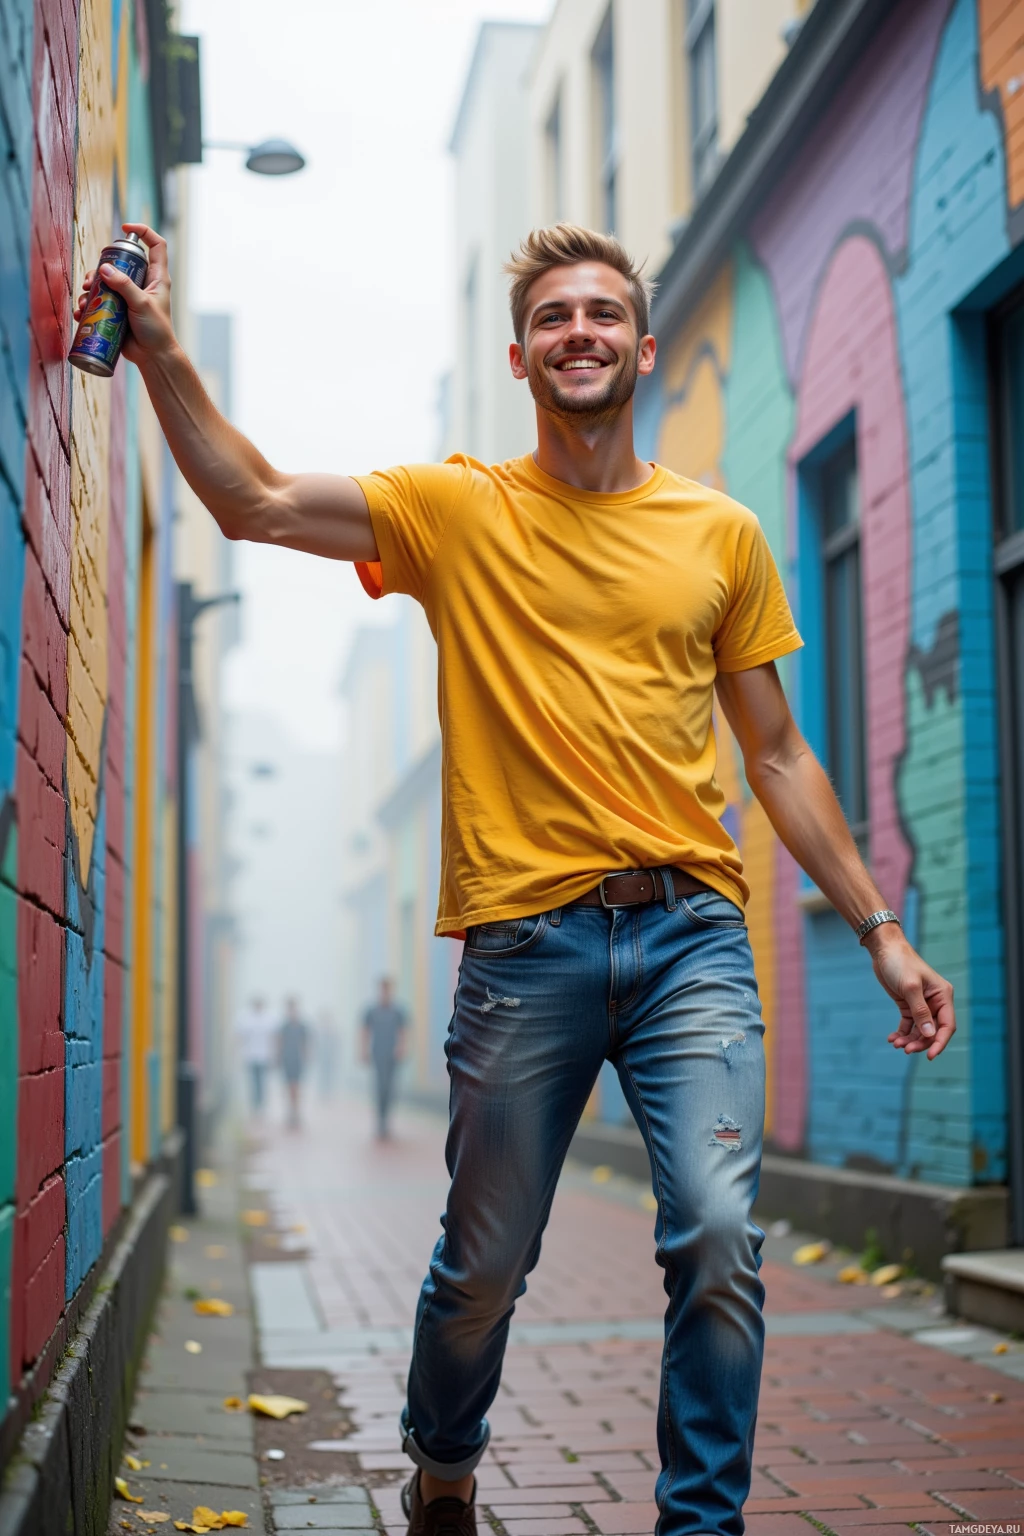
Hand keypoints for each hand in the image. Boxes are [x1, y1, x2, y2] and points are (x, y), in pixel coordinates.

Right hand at [73, 223, 174, 363]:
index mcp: (156, 278)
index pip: (156, 246)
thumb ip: (124, 286)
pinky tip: (80, 312)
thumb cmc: (156, 331)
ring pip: (106, 282)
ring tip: (83, 300)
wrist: (153, 358)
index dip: (144, 232)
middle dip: (101, 267)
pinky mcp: (118, 310)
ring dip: (90, 288)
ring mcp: (129, 297)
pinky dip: (88, 305)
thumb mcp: (142, 304)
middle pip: (120, 263)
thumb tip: (104, 269)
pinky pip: (100, 301)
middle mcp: (142, 284)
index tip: (126, 228)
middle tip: (90, 280)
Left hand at [863, 926, 955, 1059]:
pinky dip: (902, 1033)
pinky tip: (893, 1038)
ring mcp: (921, 1004)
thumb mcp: (910, 987)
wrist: (884, 950)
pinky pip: (908, 1024)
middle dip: (920, 1042)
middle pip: (932, 1030)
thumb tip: (929, 1034)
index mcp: (943, 996)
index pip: (947, 1025)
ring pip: (919, 1030)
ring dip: (909, 1039)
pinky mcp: (908, 1004)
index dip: (940, 1042)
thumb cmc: (900, 963)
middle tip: (905, 1050)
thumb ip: (920, 1011)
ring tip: (896, 1044)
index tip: (930, 1056)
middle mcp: (935, 1002)